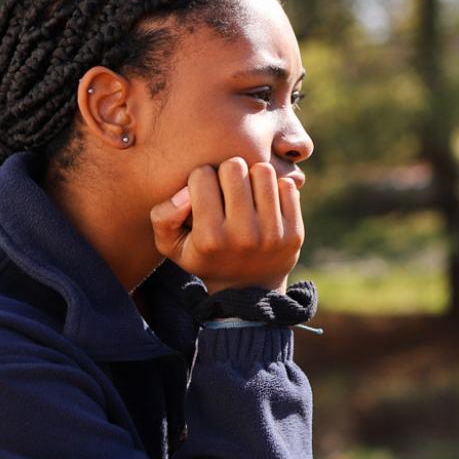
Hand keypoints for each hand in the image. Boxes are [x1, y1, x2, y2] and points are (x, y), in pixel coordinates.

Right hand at [149, 157, 303, 293]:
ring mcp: (272, 234)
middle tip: (227, 188)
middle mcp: (242, 236)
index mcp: (209, 238)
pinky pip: (288, 186)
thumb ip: (163, 216)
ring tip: (247, 192)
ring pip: (263, 171)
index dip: (201, 179)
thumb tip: (185, 193)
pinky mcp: (295, 232)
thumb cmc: (205, 257)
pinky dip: (276, 189)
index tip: (205, 193)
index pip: (203, 175)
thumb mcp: (172, 245)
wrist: (248, 291)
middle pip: (234, 167)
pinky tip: (266, 202)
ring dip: (253, 176)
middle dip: (227, 172)